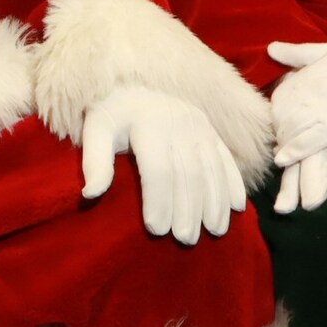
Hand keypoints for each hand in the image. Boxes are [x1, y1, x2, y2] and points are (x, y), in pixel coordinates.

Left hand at [78, 84, 246, 245]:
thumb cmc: (111, 117)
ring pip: (212, 169)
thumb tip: (90, 194)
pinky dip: (234, 183)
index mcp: (148, 123)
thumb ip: (94, 162)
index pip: (158, 169)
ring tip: (214, 231)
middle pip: (189, 173)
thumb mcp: (95, 132)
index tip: (156, 230)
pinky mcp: (210, 129)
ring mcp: (199, 125)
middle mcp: (179, 122)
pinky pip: (225, 158)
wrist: (134, 86)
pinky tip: (236, 208)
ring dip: (215, 202)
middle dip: (189, 209)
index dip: (159, 201)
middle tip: (186, 240)